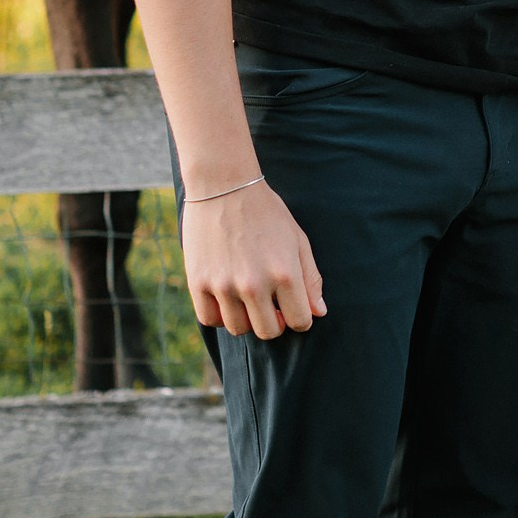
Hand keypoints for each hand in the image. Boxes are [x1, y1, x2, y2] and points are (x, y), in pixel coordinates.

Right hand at [181, 179, 326, 338]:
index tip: (293, 309)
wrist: (223, 185)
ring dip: (246, 318)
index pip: (299, 322)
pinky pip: (209, 319)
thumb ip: (310, 278)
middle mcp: (254, 284)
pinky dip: (219, 315)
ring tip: (247, 297)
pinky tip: (226, 298)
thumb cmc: (266, 212)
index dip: (300, 318)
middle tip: (271, 305)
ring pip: (238, 328)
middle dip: (275, 322)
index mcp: (284, 273)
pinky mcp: (198, 282)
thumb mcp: (297, 239)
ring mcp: (224, 285)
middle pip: (268, 332)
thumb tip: (318, 313)